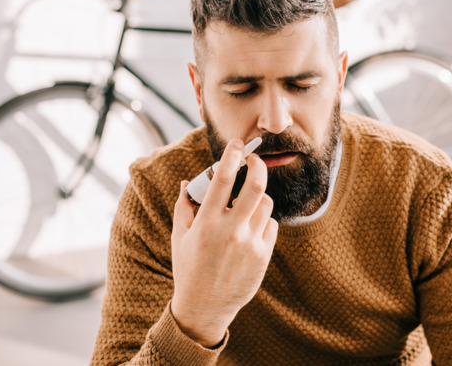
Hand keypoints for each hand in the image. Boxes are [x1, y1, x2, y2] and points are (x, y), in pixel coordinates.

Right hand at [170, 139, 278, 346]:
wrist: (205, 307)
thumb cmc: (189, 269)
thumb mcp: (180, 237)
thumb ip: (184, 207)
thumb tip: (186, 182)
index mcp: (207, 223)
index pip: (222, 179)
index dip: (231, 156)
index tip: (236, 144)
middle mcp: (230, 231)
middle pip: (255, 185)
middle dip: (257, 165)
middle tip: (254, 160)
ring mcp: (249, 244)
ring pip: (265, 204)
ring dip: (258, 196)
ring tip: (248, 202)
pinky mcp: (263, 256)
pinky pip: (271, 225)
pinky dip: (263, 220)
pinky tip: (252, 226)